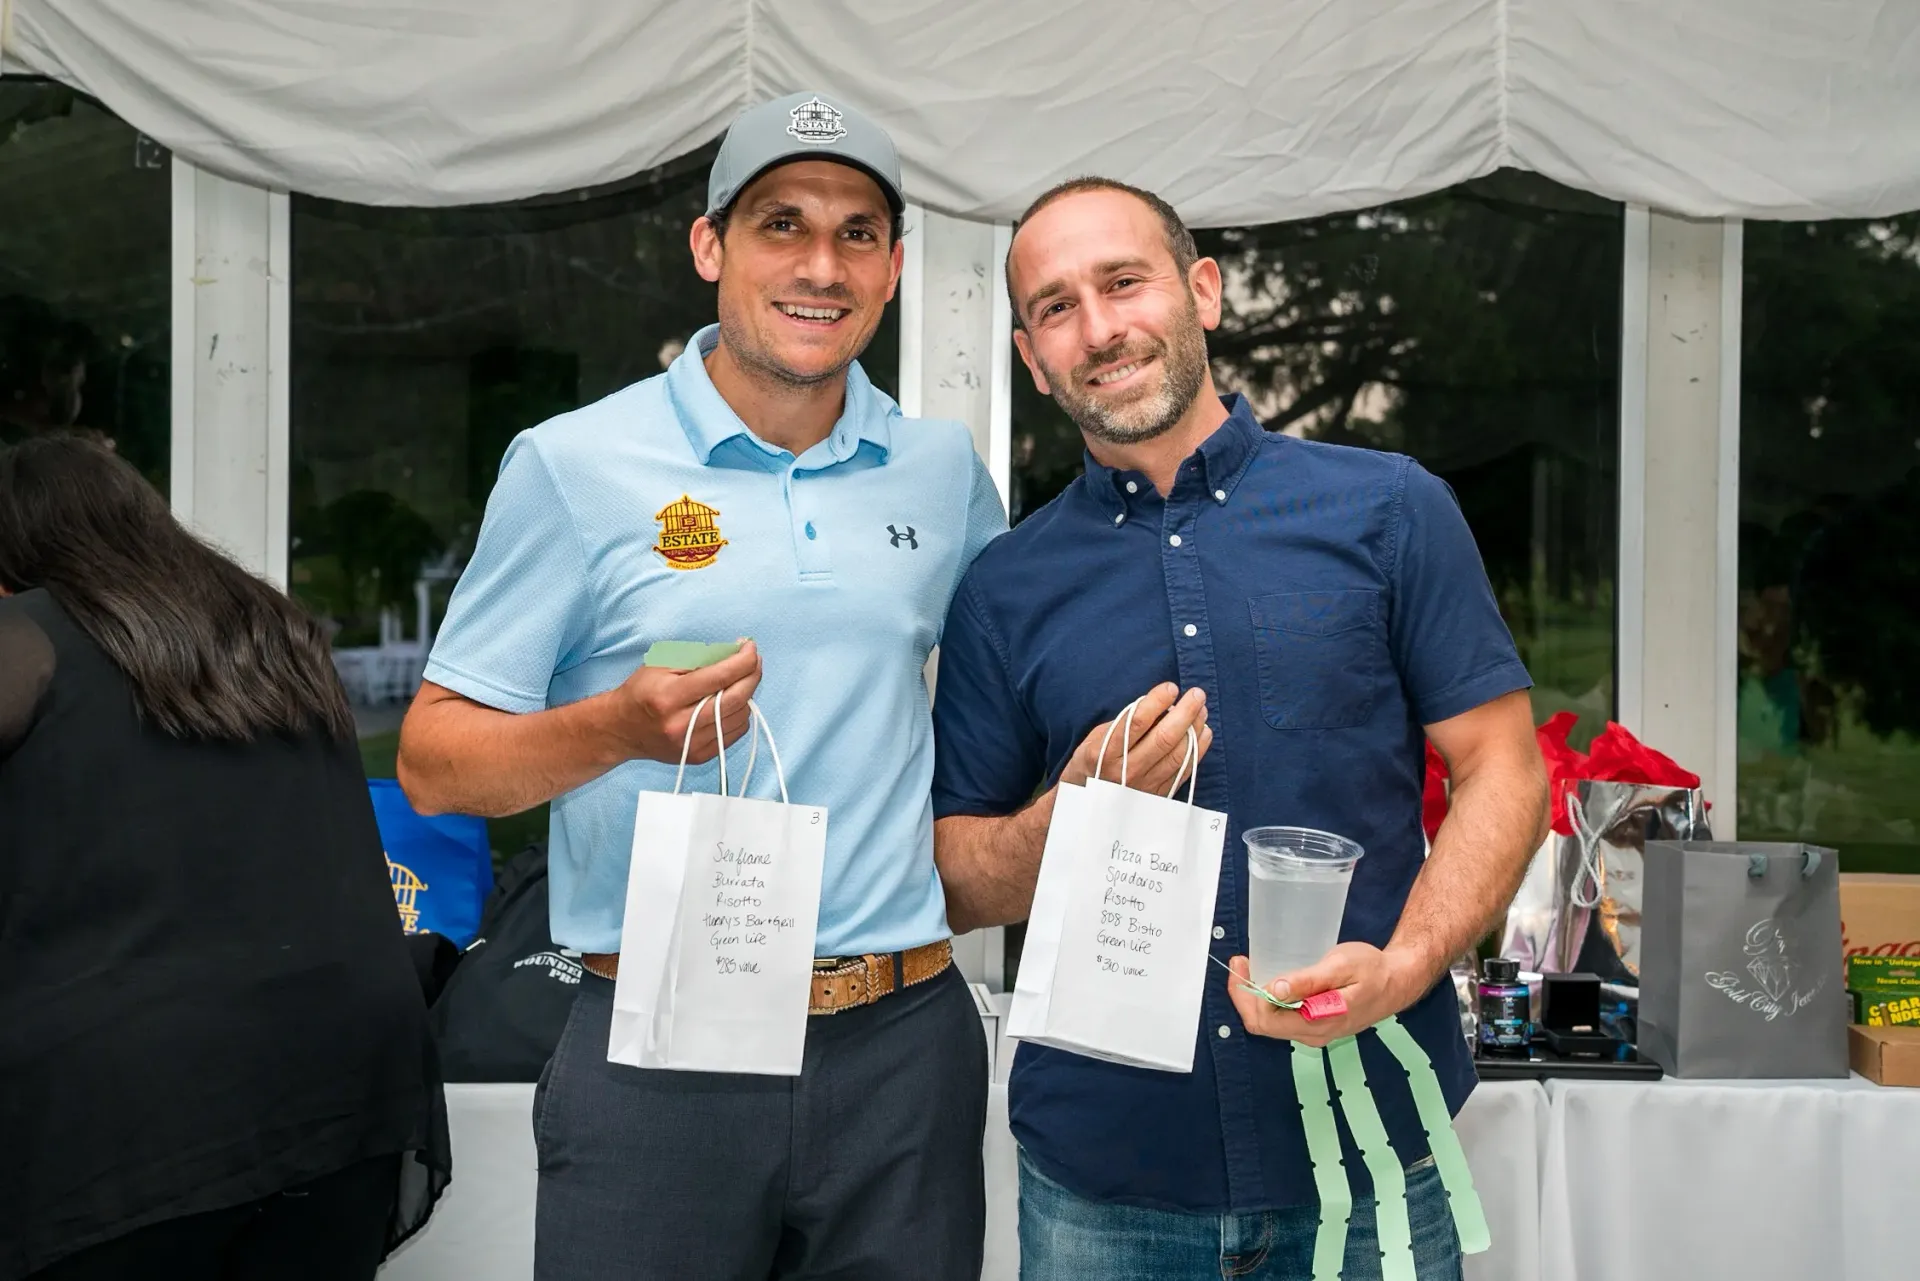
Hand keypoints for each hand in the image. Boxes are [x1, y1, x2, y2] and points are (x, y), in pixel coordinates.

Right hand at [608, 640, 761, 764]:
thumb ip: (698, 658)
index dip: (742, 660)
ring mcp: (691, 744)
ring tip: (738, 681)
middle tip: (754, 661)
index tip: (751, 647)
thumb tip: (735, 652)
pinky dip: (740, 714)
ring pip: (739, 717)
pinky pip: (734, 733)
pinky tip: (731, 702)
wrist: (622, 730)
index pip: (718, 677)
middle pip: (734, 699)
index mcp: (669, 696)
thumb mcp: (661, 664)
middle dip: (752, 676)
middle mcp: (680, 724)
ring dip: (747, 695)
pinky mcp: (699, 756)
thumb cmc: (642, 690)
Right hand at [1060, 683, 1212, 794]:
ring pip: (1178, 755)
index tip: (1171, 688)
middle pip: (1164, 738)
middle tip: (1197, 695)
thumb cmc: (1091, 765)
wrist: (1087, 808)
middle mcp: (1127, 771)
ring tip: (1202, 710)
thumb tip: (1156, 705)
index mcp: (1106, 753)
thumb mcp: (1094, 739)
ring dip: (1194, 729)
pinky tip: (1203, 733)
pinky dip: (1198, 750)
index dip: (1157, 702)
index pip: (1137, 722)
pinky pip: (1184, 771)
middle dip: (1185, 713)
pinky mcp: (1158, 796)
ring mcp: (1145, 786)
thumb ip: (1122, 723)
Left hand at [1225, 942, 1427, 1046]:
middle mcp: (1313, 1034)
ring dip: (1255, 998)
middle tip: (1241, 963)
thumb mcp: (1340, 966)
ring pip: (1272, 1024)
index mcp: (1317, 1022)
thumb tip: (1274, 990)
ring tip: (1251, 968)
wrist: (1399, 982)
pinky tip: (1271, 980)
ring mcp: (1315, 1033)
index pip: (1264, 1020)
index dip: (1244, 995)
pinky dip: (1269, 1001)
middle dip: (1244, 996)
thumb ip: (1309, 980)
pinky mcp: (1318, 1026)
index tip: (1240, 964)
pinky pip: (1284, 1020)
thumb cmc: (1372, 969)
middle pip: (1263, 1025)